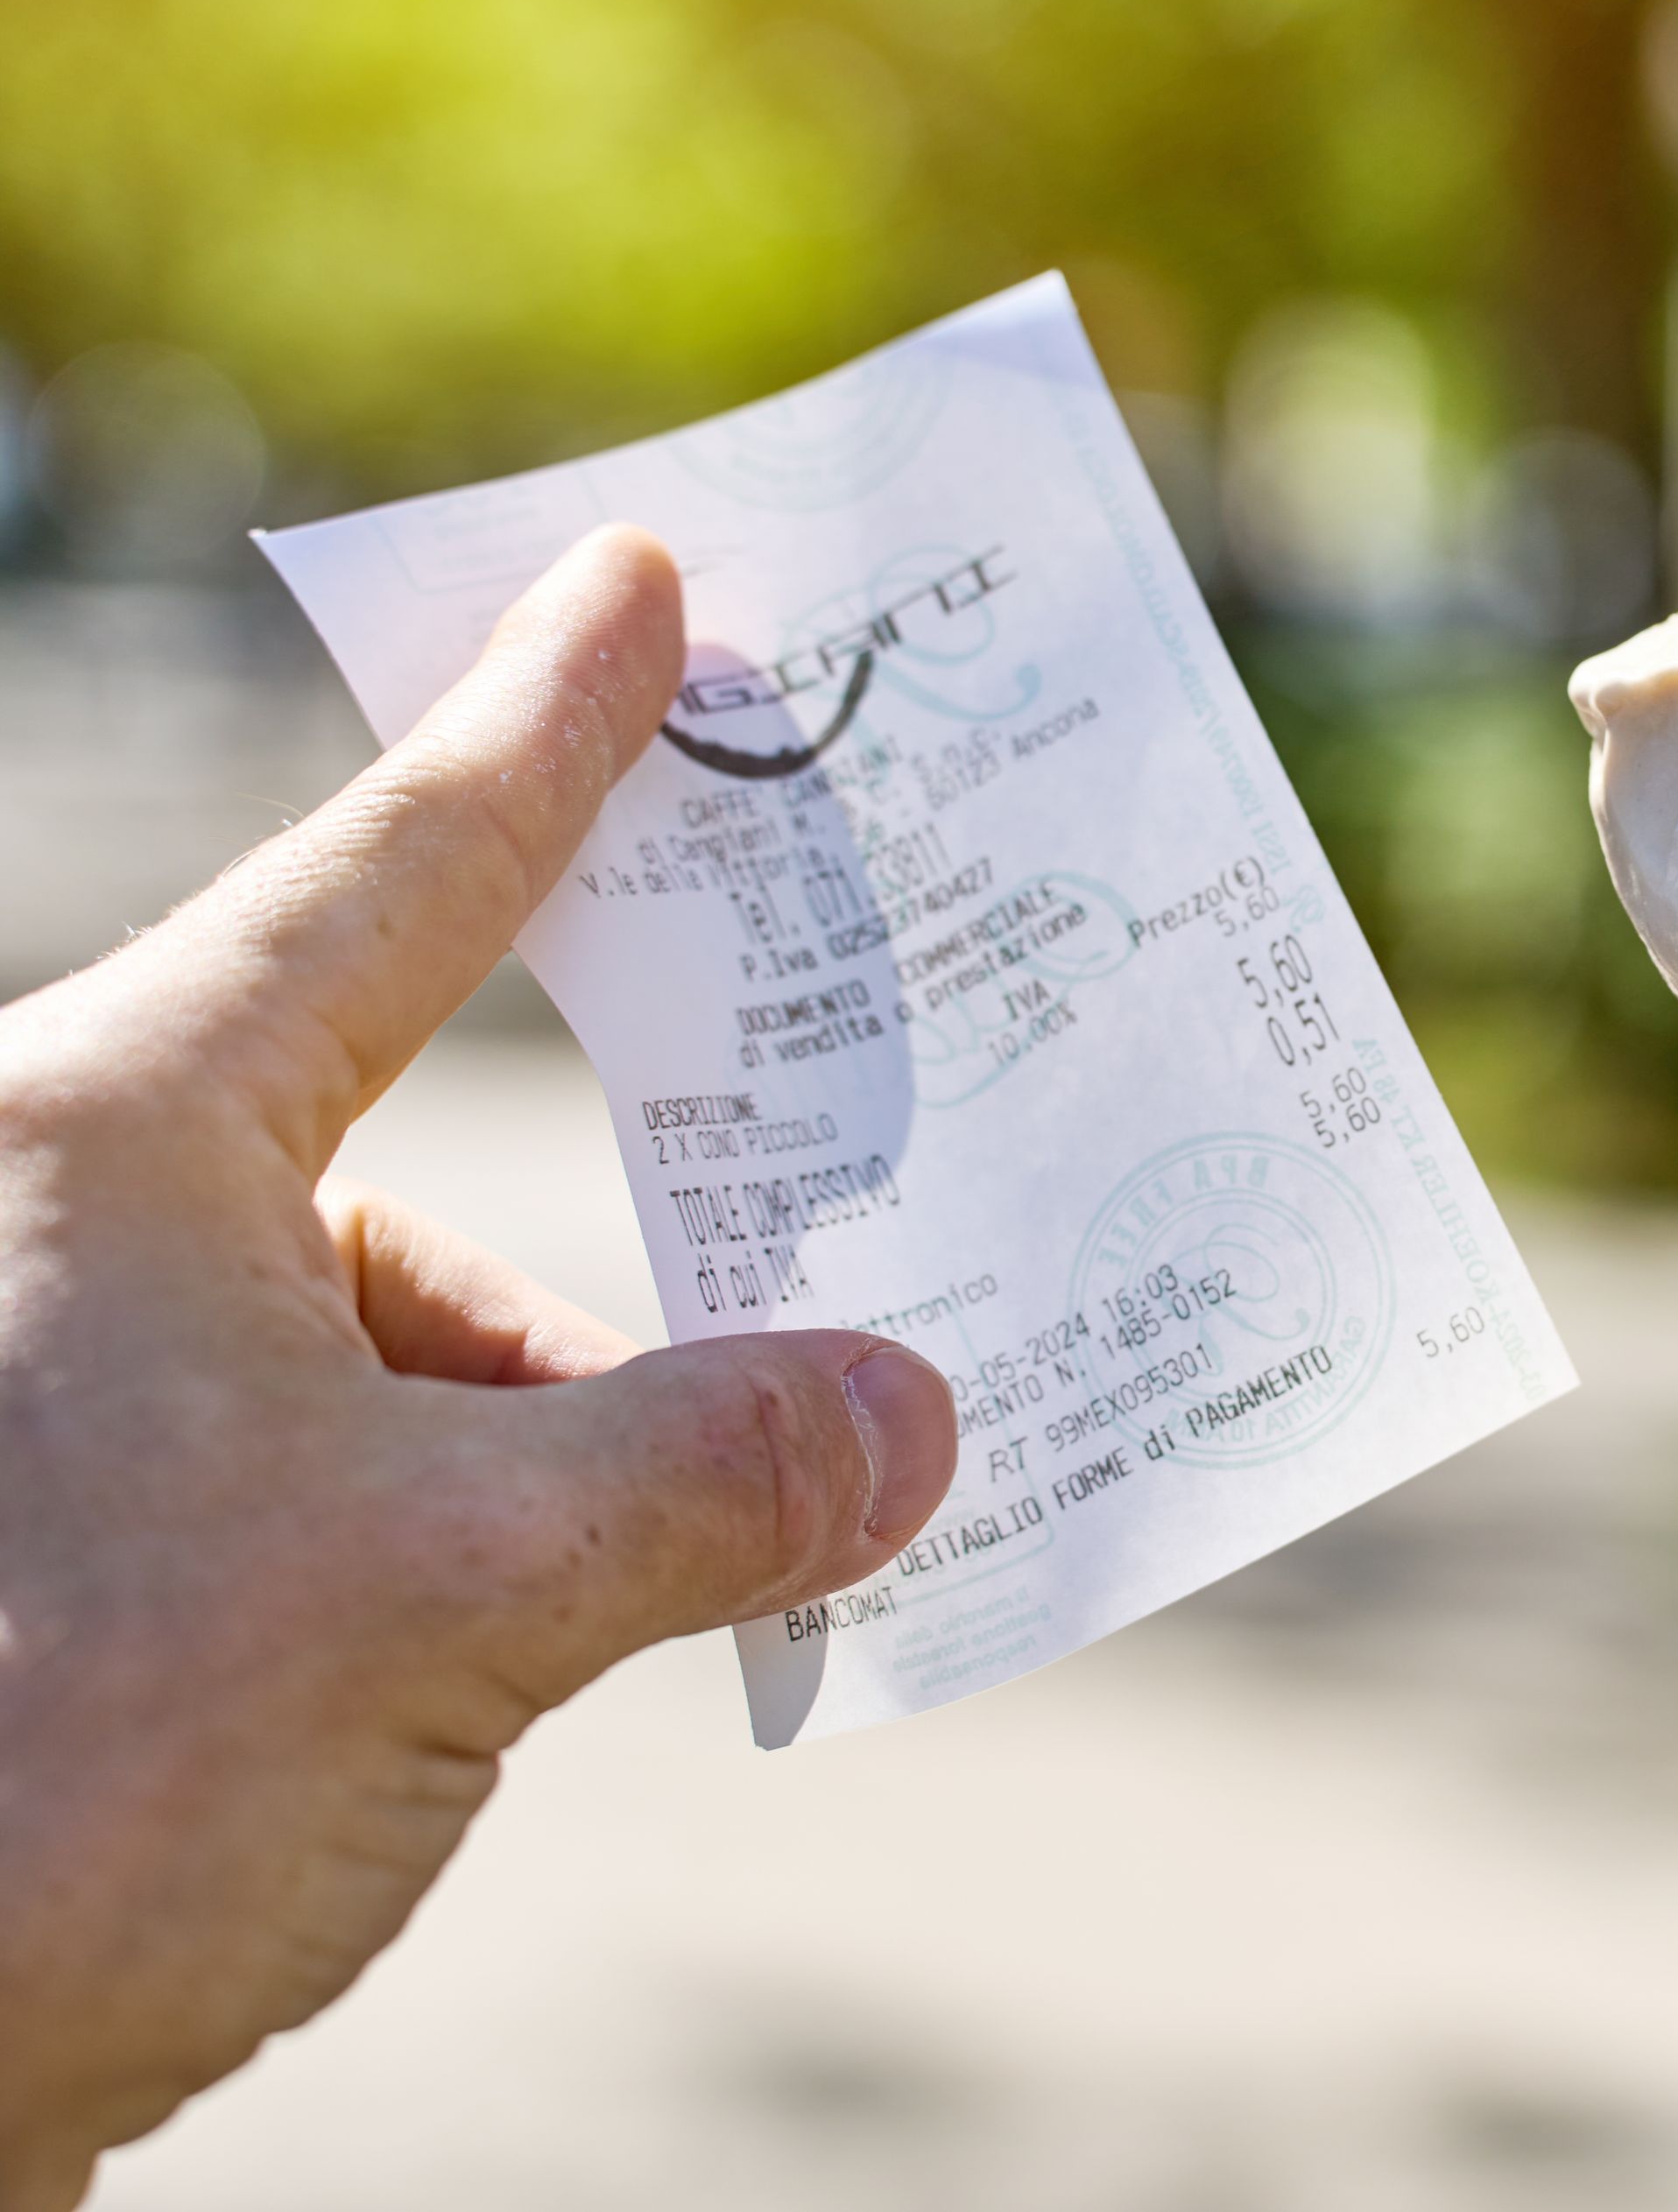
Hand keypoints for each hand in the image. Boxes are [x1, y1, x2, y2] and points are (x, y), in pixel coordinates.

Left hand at [0, 529, 958, 2210]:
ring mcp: (38, 1403)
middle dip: (569, 1321)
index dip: (547, 728)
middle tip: (753, 1396)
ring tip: (565, 1632)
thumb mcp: (443, 1597)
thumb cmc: (48, 1767)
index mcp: (116, 1139)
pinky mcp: (42, 1564)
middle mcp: (54, 1232)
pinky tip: (454, 1697)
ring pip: (353, 1365)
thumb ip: (709, 1475)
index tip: (635, 579)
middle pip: (397, 1182)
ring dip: (503, 1480)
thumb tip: (920, 1419)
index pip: (396, 878)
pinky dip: (415, 1567)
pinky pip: (295, 1491)